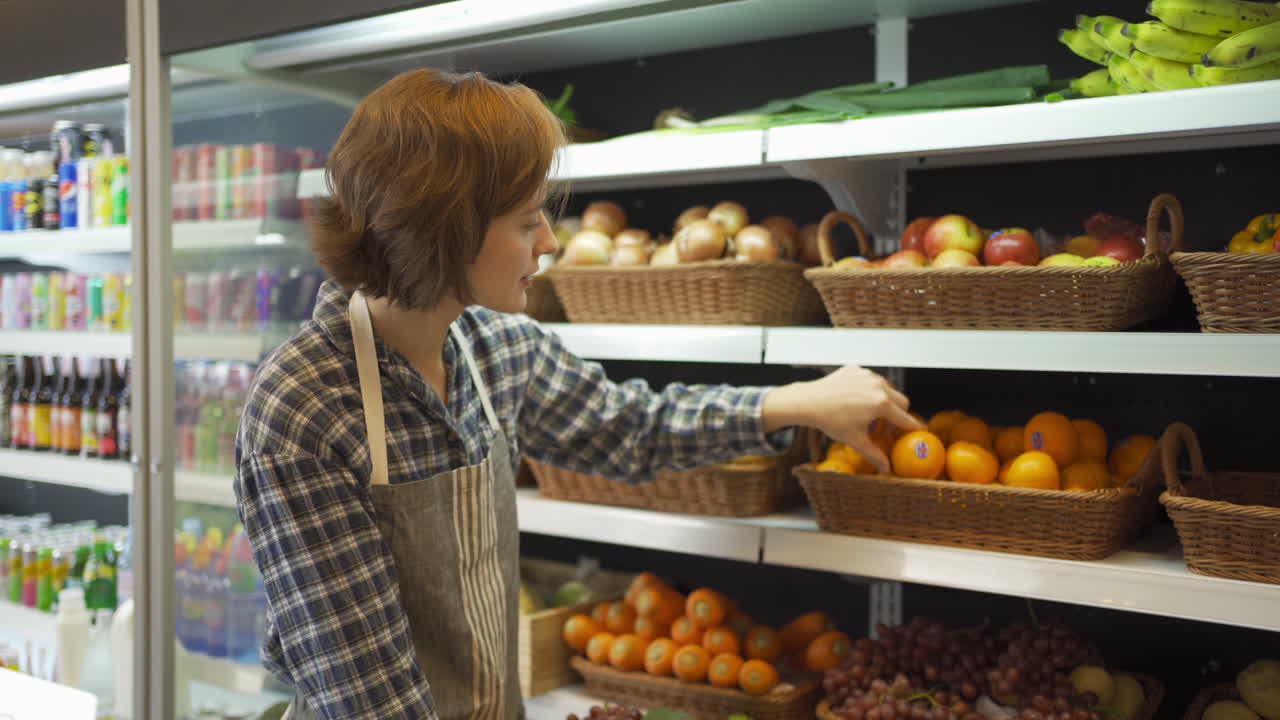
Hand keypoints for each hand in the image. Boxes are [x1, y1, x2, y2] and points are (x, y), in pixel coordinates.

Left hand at [762, 366, 922, 472]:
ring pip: (887, 388)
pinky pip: (871, 379)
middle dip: (899, 414)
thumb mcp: (855, 440)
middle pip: (902, 401)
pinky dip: (870, 389)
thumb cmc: (831, 420)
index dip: (914, 426)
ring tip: (869, 414)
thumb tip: (886, 468)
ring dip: (885, 400)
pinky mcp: (857, 369)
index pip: (906, 418)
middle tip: (886, 426)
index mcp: (881, 404)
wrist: (809, 401)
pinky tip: (856, 400)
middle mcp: (878, 386)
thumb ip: (874, 454)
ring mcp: (868, 375)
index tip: (920, 430)